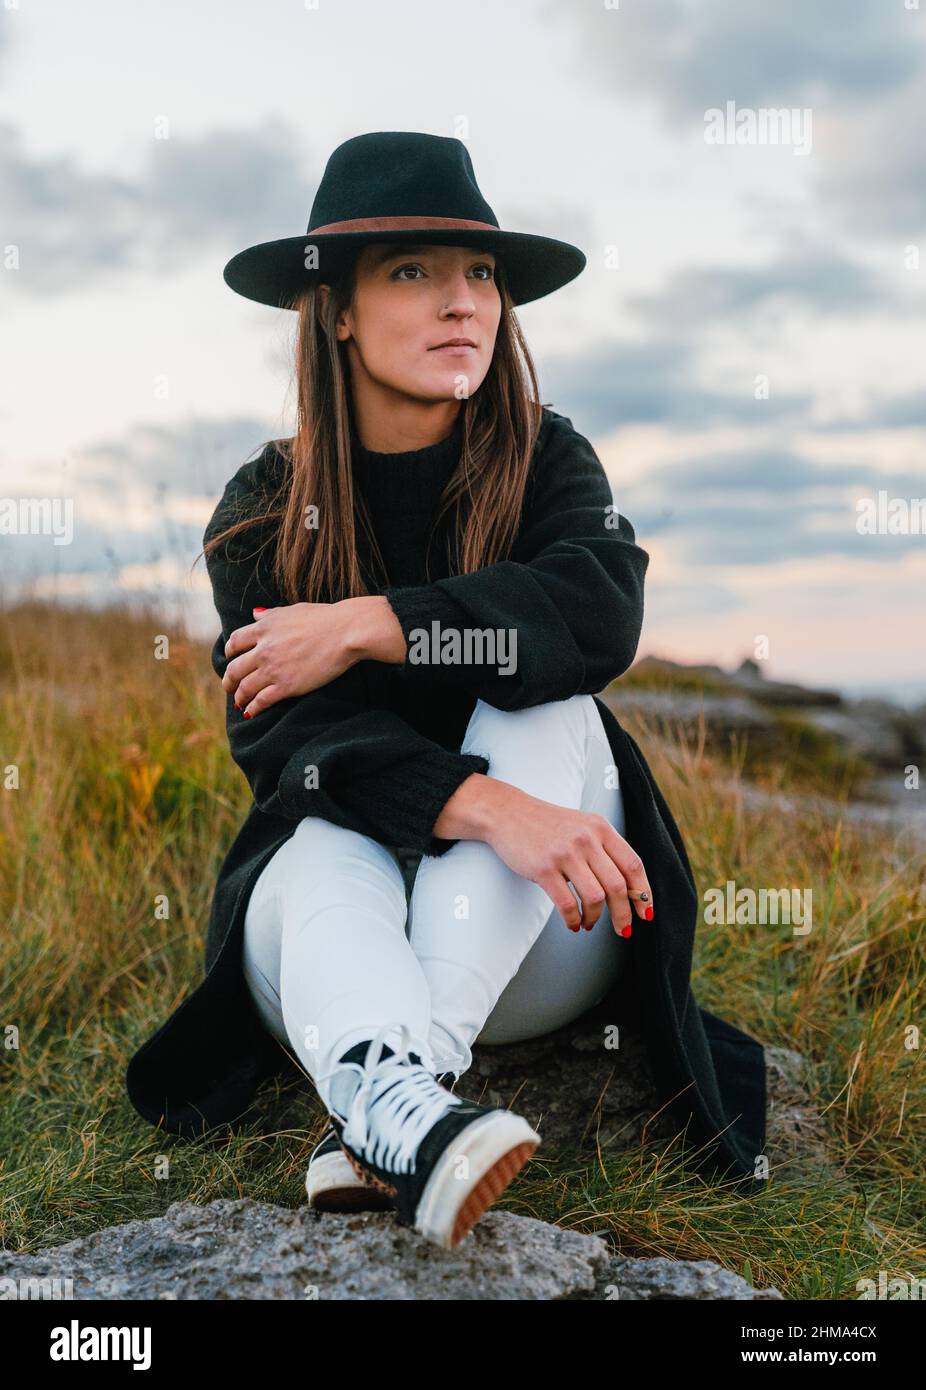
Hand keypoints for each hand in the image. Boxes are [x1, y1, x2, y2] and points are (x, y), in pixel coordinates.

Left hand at [222, 602, 354, 716]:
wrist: (345, 632)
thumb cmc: (324, 618)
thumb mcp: (292, 610)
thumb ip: (270, 614)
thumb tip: (255, 614)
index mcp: (264, 628)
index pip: (234, 642)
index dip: (229, 653)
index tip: (230, 658)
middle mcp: (263, 649)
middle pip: (234, 668)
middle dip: (229, 680)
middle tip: (229, 686)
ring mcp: (273, 669)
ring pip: (244, 687)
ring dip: (239, 696)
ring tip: (240, 702)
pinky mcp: (287, 686)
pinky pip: (261, 701)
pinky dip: (253, 708)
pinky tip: (251, 712)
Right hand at [481, 785, 652, 934]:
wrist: (507, 813)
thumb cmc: (546, 824)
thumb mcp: (582, 826)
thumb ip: (604, 849)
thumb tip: (627, 887)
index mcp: (601, 828)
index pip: (633, 865)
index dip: (643, 893)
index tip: (645, 912)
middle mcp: (586, 839)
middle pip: (618, 886)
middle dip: (623, 914)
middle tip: (622, 928)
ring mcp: (565, 854)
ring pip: (595, 897)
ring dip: (596, 918)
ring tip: (589, 923)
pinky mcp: (544, 868)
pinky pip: (567, 903)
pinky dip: (573, 919)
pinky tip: (573, 923)